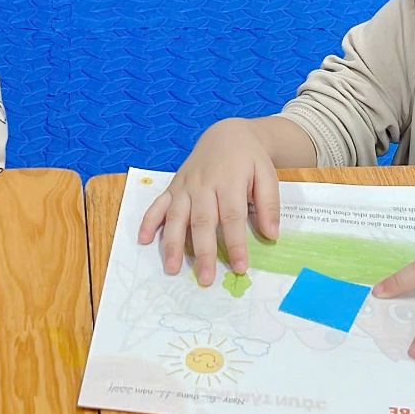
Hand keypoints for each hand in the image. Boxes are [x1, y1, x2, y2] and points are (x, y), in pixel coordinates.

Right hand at [138, 117, 281, 286]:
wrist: (226, 134)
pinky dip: (149, 220)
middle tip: (206, 279)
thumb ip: (269, 204)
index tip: (240, 267)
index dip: (236, 243)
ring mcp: (185, 185)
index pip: (232, 216)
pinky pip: (158, 203)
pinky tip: (143, 239)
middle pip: (202, 221)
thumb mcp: (267, 175)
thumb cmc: (249, 158)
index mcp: (229, 181)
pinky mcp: (173, 186)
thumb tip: (271, 234)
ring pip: (176, 216)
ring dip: (172, 243)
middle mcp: (203, 184)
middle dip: (203, 252)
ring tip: (171, 268)